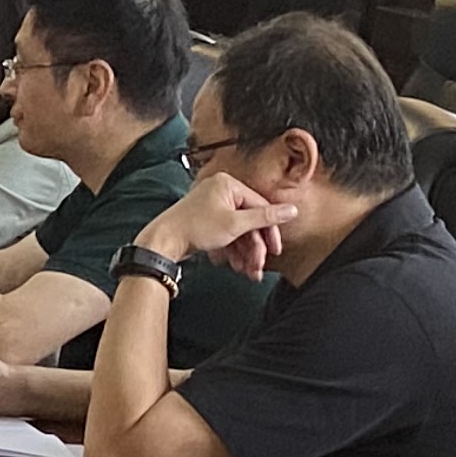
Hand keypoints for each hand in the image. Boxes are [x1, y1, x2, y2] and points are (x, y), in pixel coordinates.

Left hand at [145, 173, 294, 277]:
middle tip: (259, 267)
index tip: (275, 250)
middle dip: (255, 248)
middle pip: (249, 222)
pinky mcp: (206, 220)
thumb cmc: (195, 228)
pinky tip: (234, 265)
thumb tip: (292, 210)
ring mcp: (212, 206)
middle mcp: (220, 192)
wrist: (163, 241)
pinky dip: (232, 250)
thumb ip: (265, 217)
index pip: (260, 207)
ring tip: (247, 272)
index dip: (270, 231)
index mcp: (228, 185)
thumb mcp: (235, 224)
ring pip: (238, 231)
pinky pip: (226, 234)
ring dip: (245, 253)